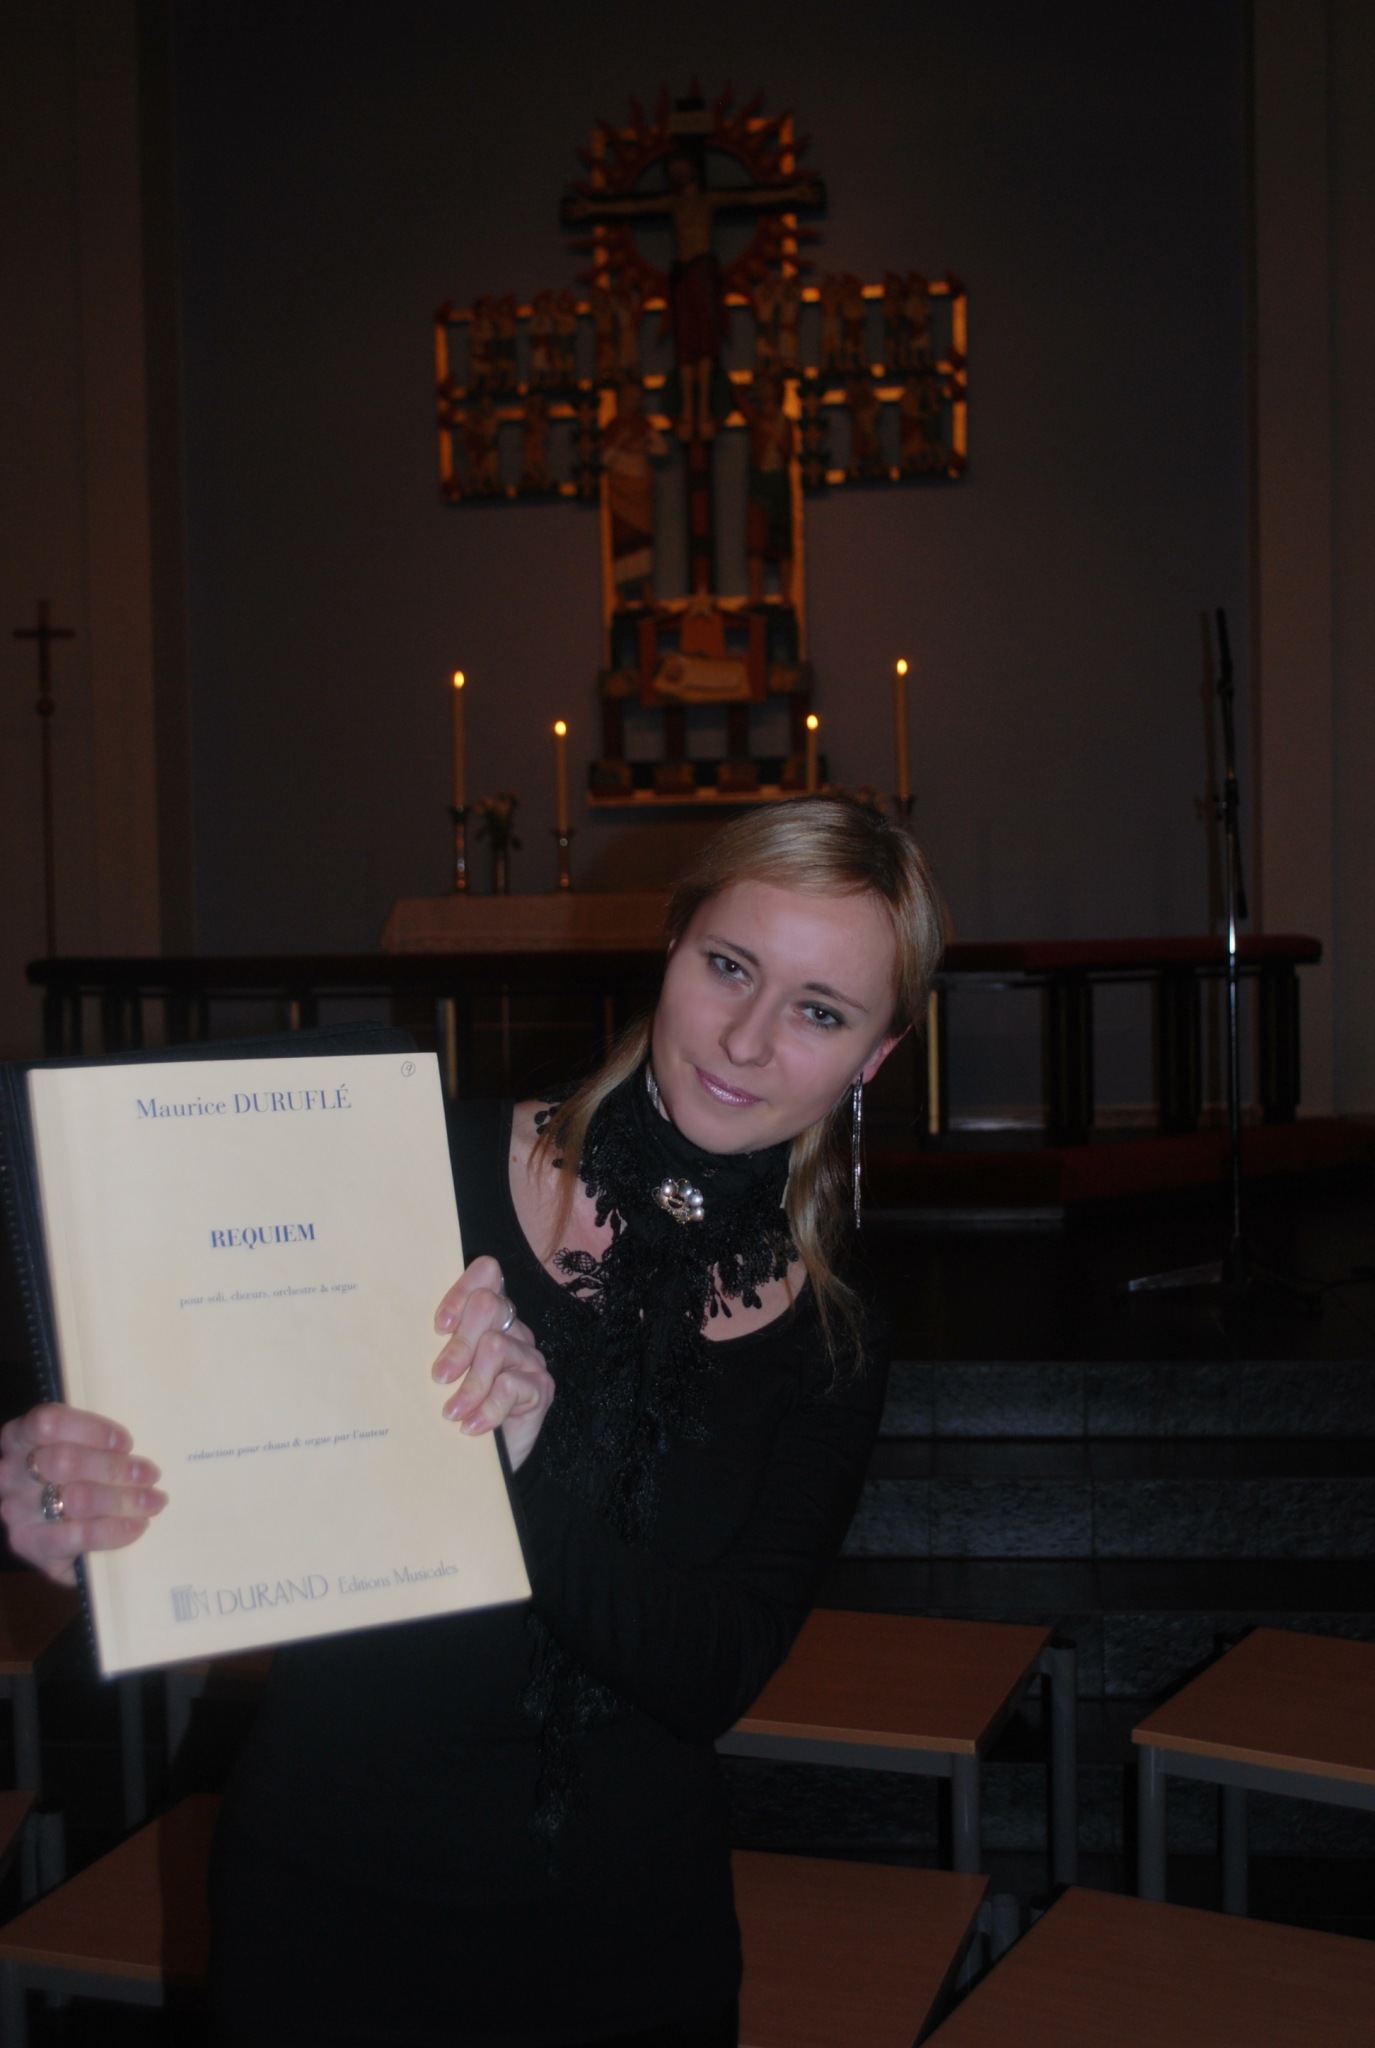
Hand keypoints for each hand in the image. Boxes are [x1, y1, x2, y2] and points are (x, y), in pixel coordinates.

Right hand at [0, 1405, 165, 1587]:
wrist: (57, 1537)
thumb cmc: (73, 1478)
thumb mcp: (77, 1451)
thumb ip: (96, 1443)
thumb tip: (143, 1448)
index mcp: (19, 1437)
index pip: (48, 1422)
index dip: (92, 1430)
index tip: (127, 1443)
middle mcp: (10, 1472)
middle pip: (65, 1461)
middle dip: (114, 1468)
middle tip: (150, 1475)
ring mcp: (16, 1510)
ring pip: (75, 1498)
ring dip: (122, 1499)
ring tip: (152, 1501)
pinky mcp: (28, 1544)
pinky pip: (77, 1536)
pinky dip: (114, 1530)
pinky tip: (137, 1526)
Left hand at [431, 1256, 553, 1472]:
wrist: (486, 1461)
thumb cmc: (457, 1411)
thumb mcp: (442, 1376)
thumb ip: (434, 1349)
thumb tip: (396, 1337)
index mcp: (487, 1317)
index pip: (486, 1275)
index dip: (460, 1293)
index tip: (438, 1328)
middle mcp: (511, 1329)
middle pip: (489, 1305)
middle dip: (459, 1343)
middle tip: (439, 1377)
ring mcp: (528, 1357)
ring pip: (496, 1347)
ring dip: (469, 1385)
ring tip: (451, 1413)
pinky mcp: (540, 1386)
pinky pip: (511, 1385)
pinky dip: (487, 1409)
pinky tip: (472, 1427)